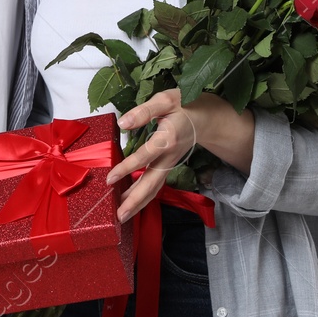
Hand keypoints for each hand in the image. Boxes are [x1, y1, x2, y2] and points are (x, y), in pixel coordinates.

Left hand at [105, 89, 249, 221]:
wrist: (207, 117)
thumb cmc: (185, 105)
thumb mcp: (165, 100)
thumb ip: (144, 112)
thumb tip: (123, 123)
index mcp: (167, 139)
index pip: (144, 156)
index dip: (127, 168)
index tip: (110, 179)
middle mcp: (169, 156)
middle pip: (152, 184)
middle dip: (135, 201)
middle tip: (119, 216)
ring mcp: (170, 164)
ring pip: (154, 188)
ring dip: (139, 203)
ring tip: (122, 216)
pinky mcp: (168, 166)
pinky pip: (156, 185)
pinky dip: (144, 196)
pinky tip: (131, 202)